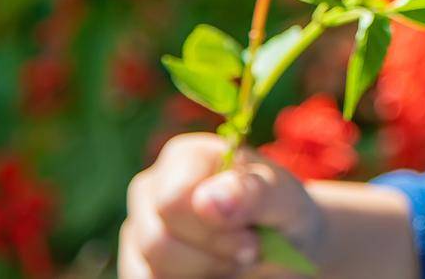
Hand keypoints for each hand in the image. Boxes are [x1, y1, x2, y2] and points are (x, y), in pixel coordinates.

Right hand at [120, 133, 320, 277]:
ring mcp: (138, 229)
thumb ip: (254, 192)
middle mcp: (152, 188)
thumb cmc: (284, 215)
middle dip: (212, 257)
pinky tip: (215, 273)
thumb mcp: (286, 200)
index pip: (173, 201)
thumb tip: (208, 199)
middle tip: (249, 253)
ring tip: (234, 262)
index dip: (215, 230)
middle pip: (158, 241)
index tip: (252, 238)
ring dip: (204, 274)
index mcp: (186, 157)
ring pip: (153, 269)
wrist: (287, 247)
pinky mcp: (138, 264)